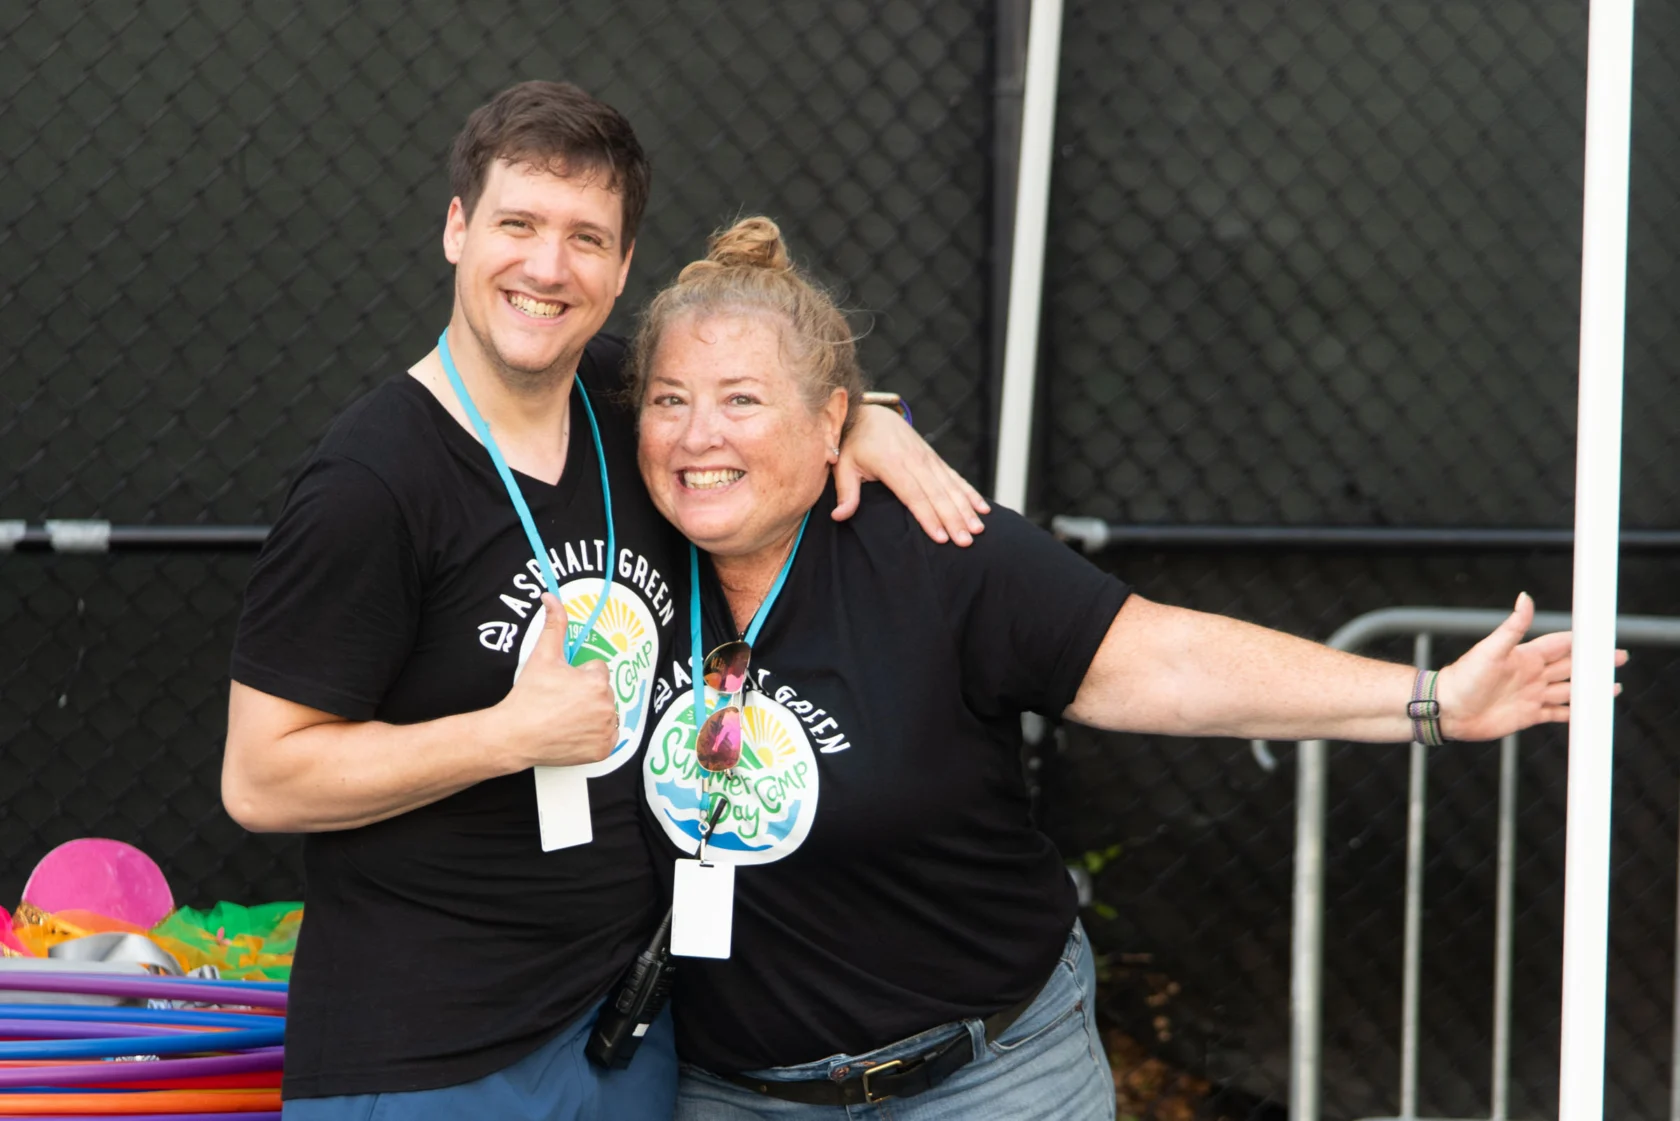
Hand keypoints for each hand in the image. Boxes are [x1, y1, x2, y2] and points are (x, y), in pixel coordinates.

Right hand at [496, 595, 618, 767]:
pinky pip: (608, 736)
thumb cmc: (528, 697)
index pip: (597, 669)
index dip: (577, 675)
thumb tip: (551, 597)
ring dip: (592, 713)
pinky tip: (575, 732)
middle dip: (585, 693)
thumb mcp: (542, 656)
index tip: (561, 685)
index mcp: (597, 681)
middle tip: (560, 702)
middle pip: (603, 691)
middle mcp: (608, 706)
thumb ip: (554, 624)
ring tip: (565, 717)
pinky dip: (595, 736)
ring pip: (606, 712)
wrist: (515, 735)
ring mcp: (607, 730)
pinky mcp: (604, 750)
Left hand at [833, 403, 989, 544]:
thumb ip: (845, 491)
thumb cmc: (853, 443)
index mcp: (892, 463)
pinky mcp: (934, 459)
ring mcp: (927, 458)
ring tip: (978, 529)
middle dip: (953, 519)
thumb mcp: (843, 464)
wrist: (868, 413)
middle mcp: (914, 460)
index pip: (913, 495)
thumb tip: (839, 516)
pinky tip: (983, 509)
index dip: (928, 516)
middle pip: (938, 494)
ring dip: (966, 509)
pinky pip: (955, 478)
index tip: (940, 537)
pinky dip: (970, 493)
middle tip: (965, 541)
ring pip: (951, 487)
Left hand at [1436, 592, 1627, 740]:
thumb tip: (1525, 597)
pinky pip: (1557, 715)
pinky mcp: (1527, 715)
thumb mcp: (1490, 650)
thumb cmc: (1463, 678)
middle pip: (1571, 667)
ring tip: (1612, 687)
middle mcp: (1531, 675)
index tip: (1603, 636)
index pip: (1561, 645)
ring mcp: (1531, 695)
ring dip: (1589, 689)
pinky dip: (1575, 714)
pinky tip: (1588, 713)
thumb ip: (1512, 627)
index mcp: (1525, 656)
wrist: (1446, 709)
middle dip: (1594, 663)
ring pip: (1568, 691)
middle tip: (1619, 658)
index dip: (1582, 641)